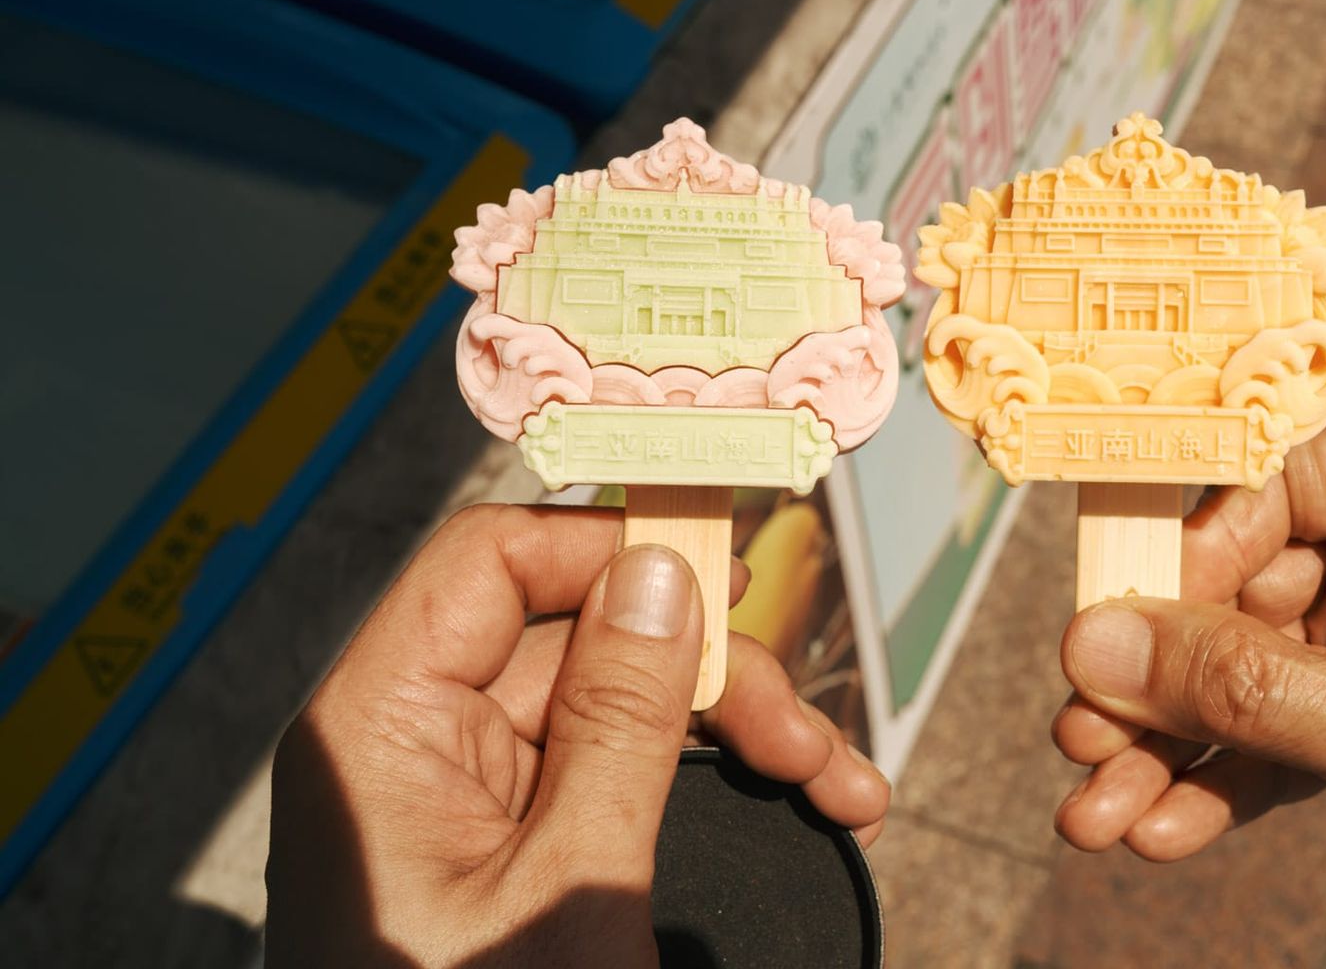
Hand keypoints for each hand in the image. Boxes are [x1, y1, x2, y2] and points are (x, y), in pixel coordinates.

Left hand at [266, 504, 887, 966]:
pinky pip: (621, 769)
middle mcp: (418, 739)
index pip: (491, 561)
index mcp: (381, 725)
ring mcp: (470, 793)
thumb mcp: (570, 886)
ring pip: (623, 700)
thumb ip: (620, 719)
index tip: (727, 565)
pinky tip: (804, 801)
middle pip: (582, 633)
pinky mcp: (516, 841)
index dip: (609, 545)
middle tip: (804, 741)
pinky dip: (709, 781)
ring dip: (737, 732)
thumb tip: (662, 571)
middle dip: (711, 674)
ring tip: (838, 787)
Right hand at [1053, 426, 1325, 968]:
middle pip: (1238, 590)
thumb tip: (1098, 647)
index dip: (1187, 548)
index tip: (1112, 622)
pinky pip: (1271, 739)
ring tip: (1096, 812)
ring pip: (1242, 676)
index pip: (1277, 482)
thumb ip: (1246, 689)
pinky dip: (1215, 783)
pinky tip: (1160, 828)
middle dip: (1158, 679)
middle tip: (1082, 736)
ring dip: (1169, 744)